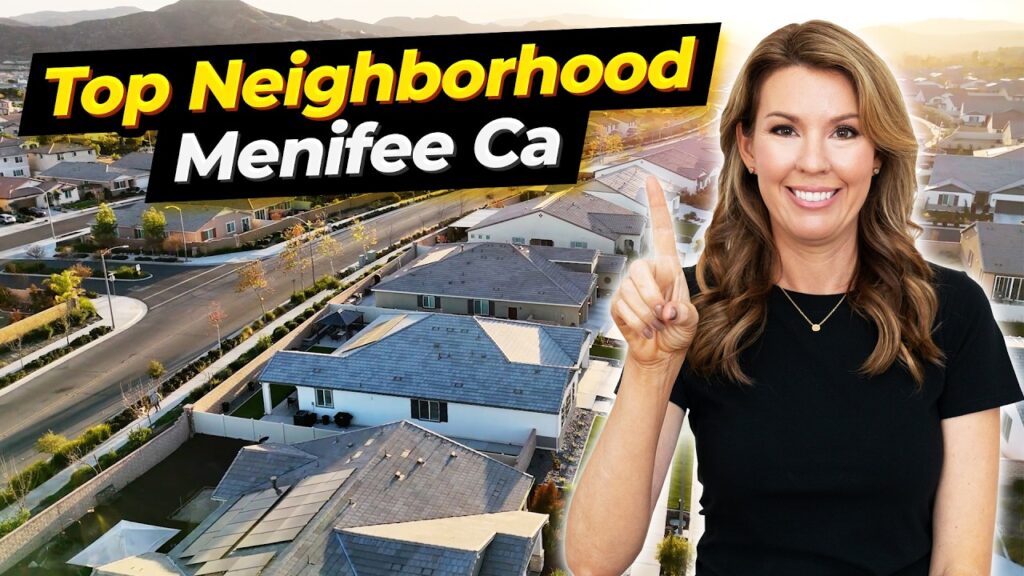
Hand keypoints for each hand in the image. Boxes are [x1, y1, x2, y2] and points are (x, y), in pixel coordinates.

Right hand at [610, 176, 698, 367]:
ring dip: (646, 316)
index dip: (656, 206)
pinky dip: (637, 324)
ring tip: (655, 326)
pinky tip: (645, 331)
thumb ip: (684, 313)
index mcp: (667, 267)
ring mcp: (629, 287)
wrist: (660, 354)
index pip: (661, 231)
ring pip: (631, 294)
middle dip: (651, 297)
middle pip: (640, 271)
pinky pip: (622, 309)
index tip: (651, 181)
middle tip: (662, 316)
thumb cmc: (679, 332)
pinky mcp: (616, 303)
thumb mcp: (691, 321)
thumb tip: (666, 310)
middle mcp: (646, 272)